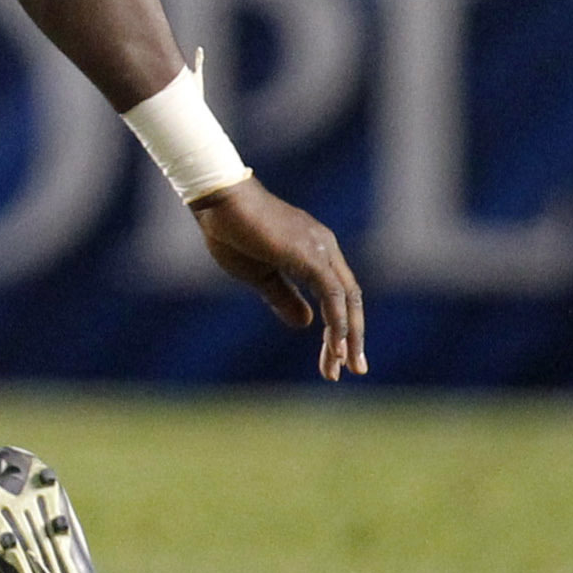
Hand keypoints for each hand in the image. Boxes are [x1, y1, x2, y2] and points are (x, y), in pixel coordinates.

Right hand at [191, 177, 367, 380]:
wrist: (218, 203)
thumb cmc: (231, 232)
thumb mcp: (259, 275)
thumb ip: (284, 297)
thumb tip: (306, 324)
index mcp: (314, 251)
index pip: (336, 295)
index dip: (338, 326)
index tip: (334, 357)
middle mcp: (325, 248)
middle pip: (350, 299)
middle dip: (353, 337)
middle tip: (353, 370)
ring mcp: (321, 250)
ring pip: (346, 299)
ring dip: (347, 335)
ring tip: (341, 366)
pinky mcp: (311, 255)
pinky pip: (333, 294)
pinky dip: (337, 321)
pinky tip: (334, 344)